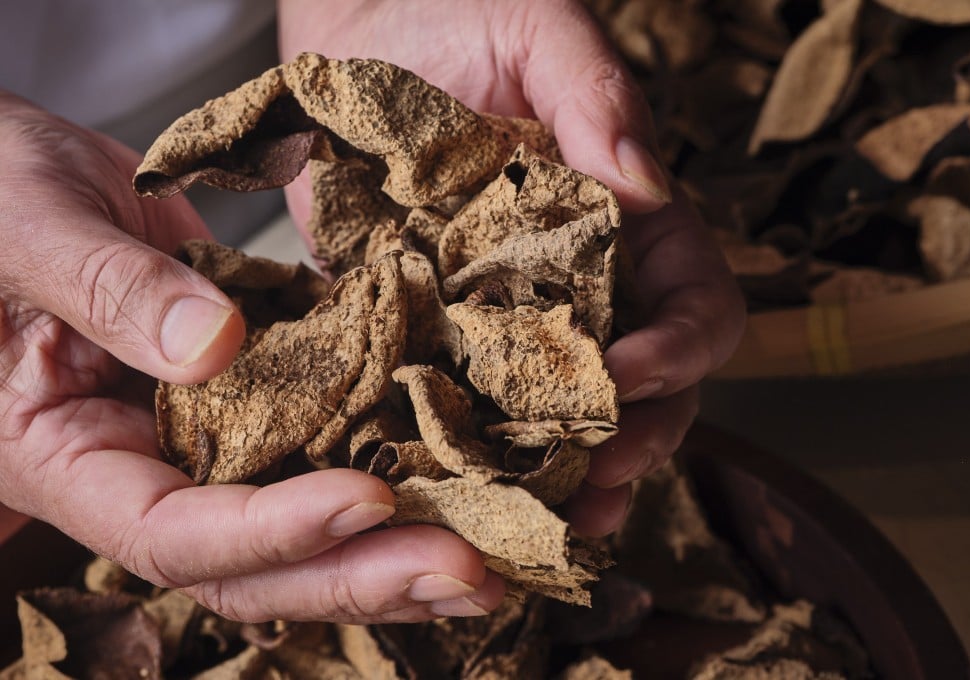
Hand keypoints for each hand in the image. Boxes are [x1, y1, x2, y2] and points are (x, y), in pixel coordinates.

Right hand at [0, 92, 501, 622]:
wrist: (20, 179)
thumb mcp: (28, 229)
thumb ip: (108, 290)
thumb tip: (212, 347)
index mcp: (69, 456)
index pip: (175, 531)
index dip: (273, 531)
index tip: (366, 496)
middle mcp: (148, 469)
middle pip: (258, 564)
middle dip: (363, 572)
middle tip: (469, 570)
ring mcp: (210, 440)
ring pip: (303, 522)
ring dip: (397, 542)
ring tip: (492, 550)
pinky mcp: (257, 397)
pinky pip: (324, 442)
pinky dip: (392, 458)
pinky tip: (467, 466)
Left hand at [278, 0, 746, 534]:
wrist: (355, 26)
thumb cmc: (456, 11)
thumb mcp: (539, 30)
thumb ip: (596, 97)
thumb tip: (649, 185)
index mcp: (626, 222)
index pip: (692, 301)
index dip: (680, 348)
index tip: (631, 371)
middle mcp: (576, 285)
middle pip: (642, 386)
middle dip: (632, 438)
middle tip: (598, 480)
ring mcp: (503, 317)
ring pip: (555, 416)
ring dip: (559, 476)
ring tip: (542, 524)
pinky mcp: (427, 330)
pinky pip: (457, 404)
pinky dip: (462, 453)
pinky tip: (450, 492)